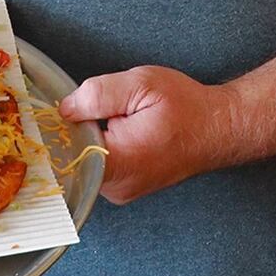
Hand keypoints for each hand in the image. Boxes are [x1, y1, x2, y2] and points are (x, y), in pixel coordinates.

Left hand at [58, 66, 240, 204]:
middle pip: (72, 155)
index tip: (64, 111)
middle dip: (79, 127)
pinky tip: (122, 130)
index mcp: (119, 163)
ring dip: (91, 135)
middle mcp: (117, 186)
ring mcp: (120, 190)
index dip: (57, 129)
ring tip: (121, 119)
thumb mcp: (140, 85)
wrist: (218, 128)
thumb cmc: (186, 107)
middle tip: (108, 110)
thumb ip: (97, 94)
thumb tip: (64, 109)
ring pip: (84, 158)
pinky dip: (101, 144)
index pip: (64, 155)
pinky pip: (97, 163)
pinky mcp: (124, 186)